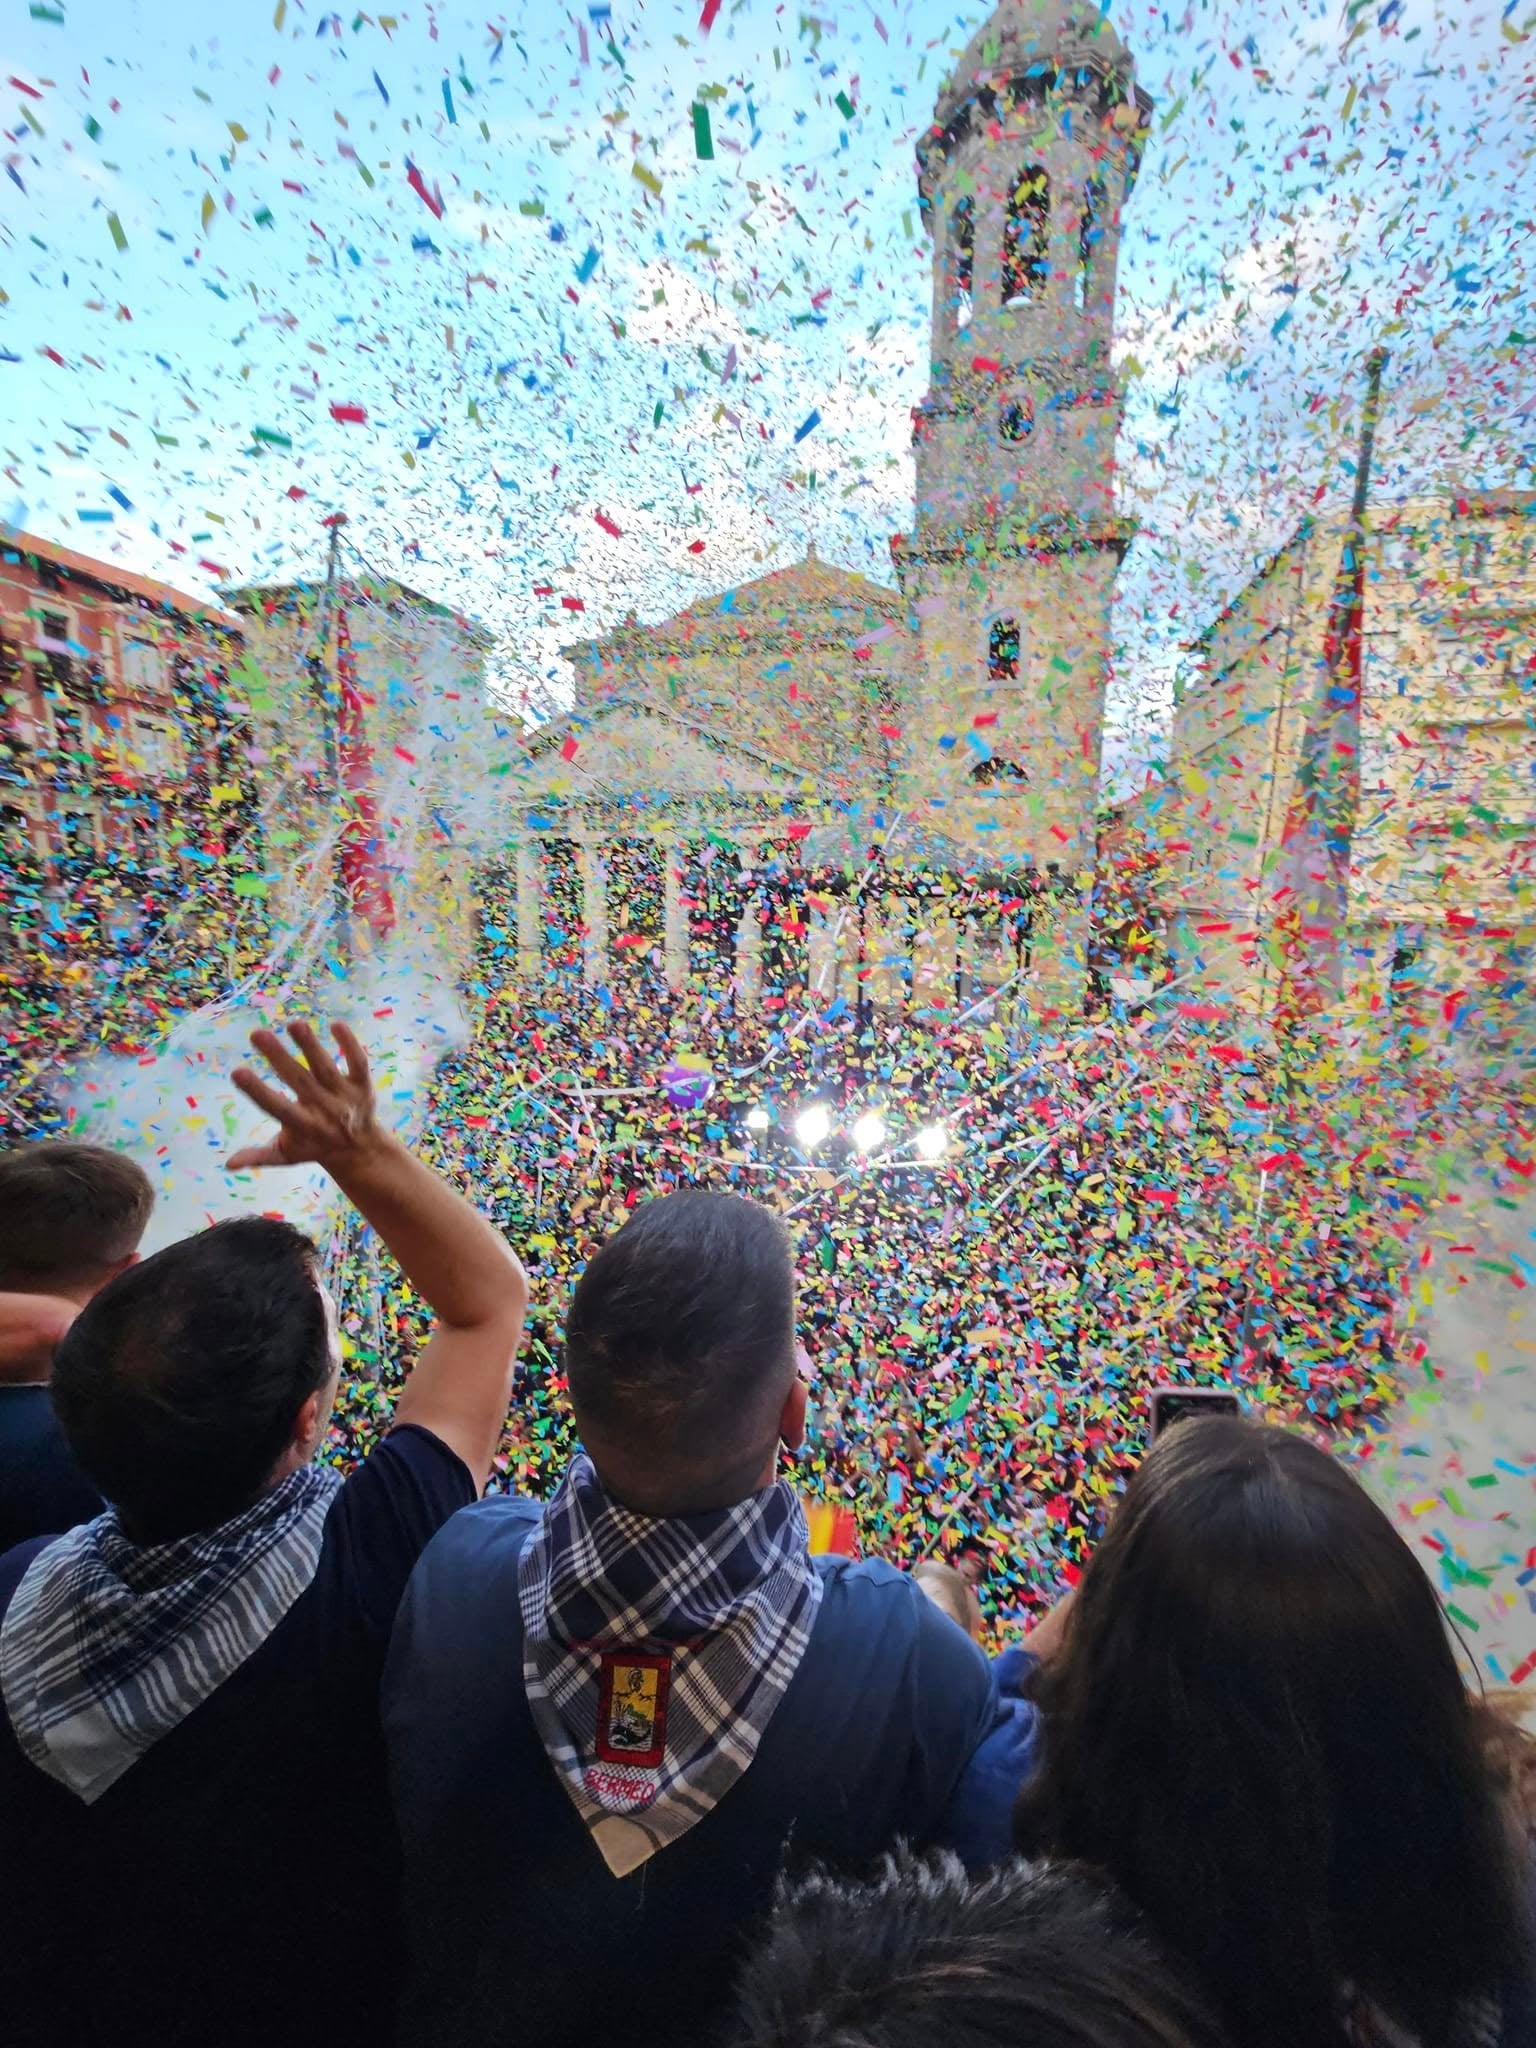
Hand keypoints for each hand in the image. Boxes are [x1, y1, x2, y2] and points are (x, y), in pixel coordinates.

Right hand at [227, 1020, 380, 1171]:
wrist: (361, 1150)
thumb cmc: (313, 1147)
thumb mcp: (286, 1155)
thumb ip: (259, 1156)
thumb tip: (228, 1164)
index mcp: (302, 1126)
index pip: (276, 1107)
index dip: (257, 1091)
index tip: (236, 1072)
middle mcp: (324, 1109)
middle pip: (299, 1081)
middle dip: (278, 1058)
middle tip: (256, 1034)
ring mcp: (345, 1096)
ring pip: (326, 1068)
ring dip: (310, 1046)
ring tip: (293, 1024)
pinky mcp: (363, 1085)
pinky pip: (358, 1063)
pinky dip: (350, 1045)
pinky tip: (336, 1024)